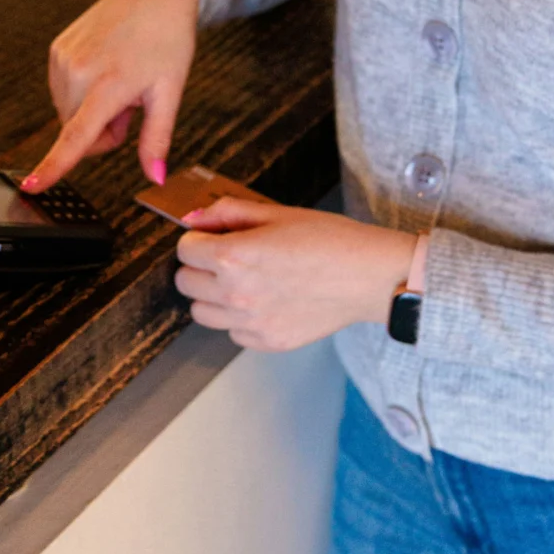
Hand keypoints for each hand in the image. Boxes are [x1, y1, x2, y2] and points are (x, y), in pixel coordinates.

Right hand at [23, 0, 199, 191]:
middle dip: (105, 129)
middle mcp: (78, 71)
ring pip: (70, 114)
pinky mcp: (56, 50)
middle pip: (79, 134)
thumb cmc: (167, 40)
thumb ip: (157, 139)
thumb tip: (155, 177)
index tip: (31, 186)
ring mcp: (62, 59)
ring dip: (93, 109)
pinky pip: (64, 93)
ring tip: (120, 78)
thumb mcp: (170, 92)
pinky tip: (106, 68)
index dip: (54, 166)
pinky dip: (84, 92)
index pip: (76, 136)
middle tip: (132, 99)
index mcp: (109, 84)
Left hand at [175, 197, 415, 351]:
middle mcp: (235, 293)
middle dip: (200, 266)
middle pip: (185, 282)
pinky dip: (239, 319)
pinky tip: (264, 301)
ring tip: (242, 282)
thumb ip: (228, 212)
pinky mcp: (267, 341)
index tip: (213, 237)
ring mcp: (250, 322)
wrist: (369, 276)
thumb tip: (194, 219)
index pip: (184, 249)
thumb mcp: (276, 213)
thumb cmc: (329, 240)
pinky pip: (232, 332)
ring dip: (212, 296)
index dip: (198, 239)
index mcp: (233, 257)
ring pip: (201, 312)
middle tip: (226, 258)